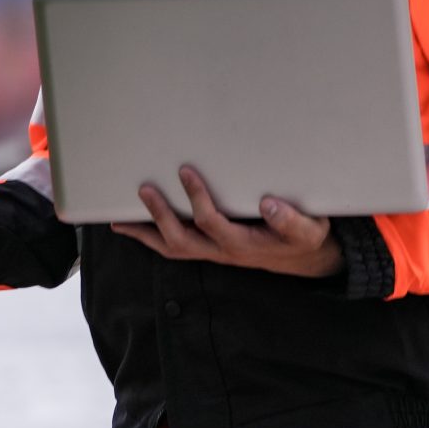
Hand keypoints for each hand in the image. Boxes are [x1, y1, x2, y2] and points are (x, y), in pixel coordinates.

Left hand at [115, 165, 342, 279]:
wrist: (304, 257)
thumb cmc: (303, 236)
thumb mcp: (309, 229)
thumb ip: (291, 220)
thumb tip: (268, 203)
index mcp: (243, 244)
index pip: (212, 223)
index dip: (196, 198)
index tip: (185, 170)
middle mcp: (222, 251)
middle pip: (182, 241)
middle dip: (160, 216)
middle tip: (144, 189)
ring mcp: (213, 253)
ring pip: (172, 248)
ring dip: (146, 233)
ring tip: (120, 219)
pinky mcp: (208, 248)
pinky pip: (174, 247)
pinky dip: (149, 238)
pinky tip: (131, 227)